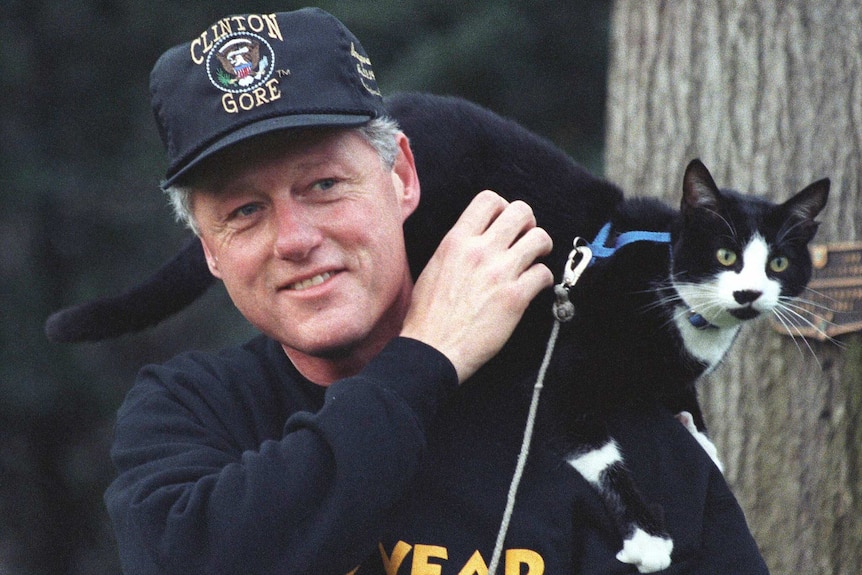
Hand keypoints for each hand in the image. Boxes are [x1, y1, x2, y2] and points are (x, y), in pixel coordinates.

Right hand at [401, 190, 553, 382]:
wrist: (432, 348)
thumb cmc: (428, 313)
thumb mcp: (435, 266)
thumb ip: (458, 247)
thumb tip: (478, 239)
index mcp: (456, 241)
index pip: (489, 199)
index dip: (503, 208)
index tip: (504, 223)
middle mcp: (480, 251)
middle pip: (521, 211)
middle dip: (528, 223)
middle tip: (524, 238)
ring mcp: (499, 273)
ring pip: (540, 237)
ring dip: (542, 247)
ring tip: (534, 259)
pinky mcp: (515, 297)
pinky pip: (544, 273)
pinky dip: (544, 279)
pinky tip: (535, 286)